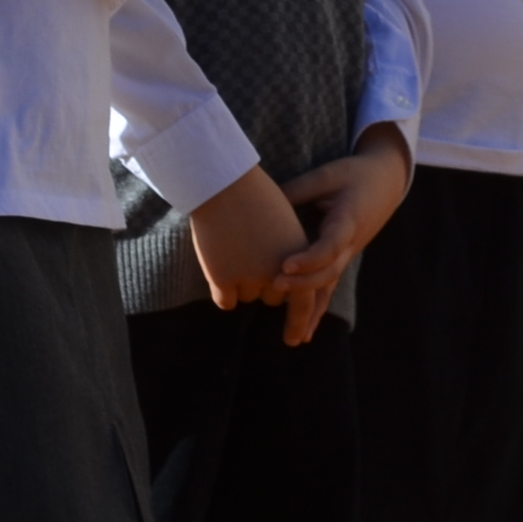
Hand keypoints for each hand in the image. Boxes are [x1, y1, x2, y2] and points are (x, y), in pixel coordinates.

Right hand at [189, 166, 306, 312]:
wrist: (222, 182)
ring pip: (246, 296)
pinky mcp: (223, 277)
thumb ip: (288, 251)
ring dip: (239, 281)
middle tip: (249, 254)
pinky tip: (216, 264)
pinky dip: (221, 290)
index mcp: (299, 256)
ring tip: (231, 246)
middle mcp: (278, 272)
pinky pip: (225, 301)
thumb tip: (281, 282)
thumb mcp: (282, 221)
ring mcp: (250, 276)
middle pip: (272, 296)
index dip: (300, 321)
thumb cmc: (250, 194)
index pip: (305, 299)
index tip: (297, 339)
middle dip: (263, 283)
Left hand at [272, 123, 412, 345]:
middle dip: (302, 283)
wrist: (386, 183)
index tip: (284, 263)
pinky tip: (303, 333)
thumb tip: (263, 202)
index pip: (329, 245)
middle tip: (274, 287)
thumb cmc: (353, 175)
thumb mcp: (327, 175)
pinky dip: (314, 310)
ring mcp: (347, 256)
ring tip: (293, 338)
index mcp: (347, 221)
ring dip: (310, 312)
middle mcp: (349, 245)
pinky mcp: (341, 261)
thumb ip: (299, 189)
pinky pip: (327, 289)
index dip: (309, 257)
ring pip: (328, 288)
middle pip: (329, 272)